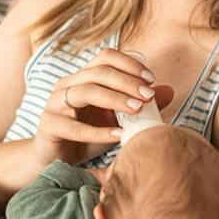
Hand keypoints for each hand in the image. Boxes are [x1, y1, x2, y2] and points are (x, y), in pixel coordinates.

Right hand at [33, 47, 172, 165]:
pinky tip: (120, 136)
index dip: (129, 64)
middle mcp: (67, 85)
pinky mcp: (48, 126)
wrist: (56, 161)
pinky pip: (75, 127)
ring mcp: (54, 104)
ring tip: (137, 109)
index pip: (105, 57)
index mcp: (82, 77)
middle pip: (98, 71)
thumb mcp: (116, 119)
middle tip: (148, 94)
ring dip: (115, 99)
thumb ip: (140, 104)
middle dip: (127, 81)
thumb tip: (169, 91)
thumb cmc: (87, 137)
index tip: (151, 79)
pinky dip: (99, 132)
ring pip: (85, 91)